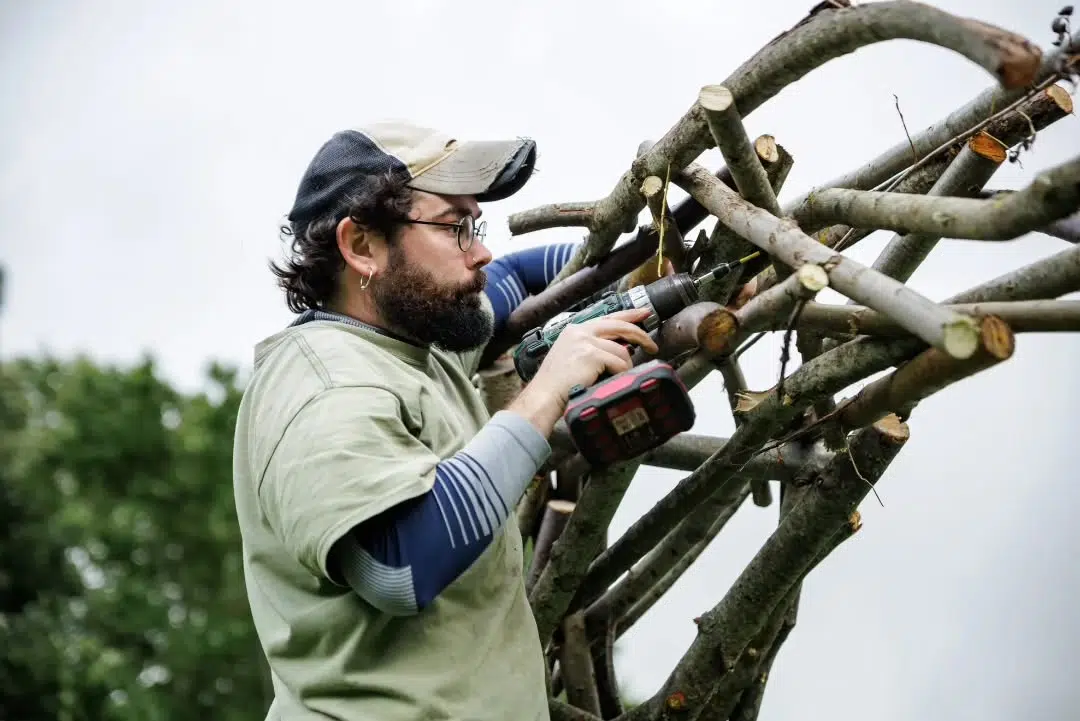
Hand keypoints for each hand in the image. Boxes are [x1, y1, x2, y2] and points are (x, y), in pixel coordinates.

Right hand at [508, 308, 658, 434]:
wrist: (544, 396)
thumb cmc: (557, 385)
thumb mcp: (572, 358)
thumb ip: (592, 349)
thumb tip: (621, 349)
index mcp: (575, 330)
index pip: (608, 317)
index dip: (629, 315)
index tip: (644, 313)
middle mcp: (580, 331)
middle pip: (620, 326)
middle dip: (640, 335)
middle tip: (652, 345)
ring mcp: (585, 341)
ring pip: (621, 351)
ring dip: (624, 367)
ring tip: (617, 378)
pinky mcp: (591, 354)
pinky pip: (618, 363)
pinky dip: (619, 374)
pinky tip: (611, 381)